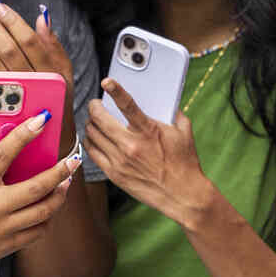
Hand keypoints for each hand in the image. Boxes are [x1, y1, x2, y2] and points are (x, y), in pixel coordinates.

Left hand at [0, 0, 73, 100]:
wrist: (49, 132)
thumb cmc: (56, 94)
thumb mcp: (64, 70)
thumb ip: (52, 43)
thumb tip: (42, 16)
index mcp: (49, 72)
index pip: (28, 40)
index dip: (11, 21)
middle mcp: (30, 84)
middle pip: (7, 50)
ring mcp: (11, 94)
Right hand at [0, 114, 76, 274]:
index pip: (4, 155)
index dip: (24, 134)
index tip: (42, 120)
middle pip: (36, 188)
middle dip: (59, 172)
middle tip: (74, 159)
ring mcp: (1, 229)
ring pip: (43, 212)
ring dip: (59, 195)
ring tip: (67, 182)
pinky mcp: (6, 245)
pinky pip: (36, 232)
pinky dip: (47, 218)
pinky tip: (50, 206)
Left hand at [82, 78, 213, 225]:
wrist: (182, 195)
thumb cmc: (185, 163)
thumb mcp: (184, 132)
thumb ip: (174, 112)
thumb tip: (165, 99)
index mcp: (149, 131)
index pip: (128, 105)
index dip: (115, 90)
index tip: (106, 81)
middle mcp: (131, 145)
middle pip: (100, 119)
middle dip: (94, 107)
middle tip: (96, 104)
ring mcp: (120, 161)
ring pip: (92, 135)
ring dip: (90, 123)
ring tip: (94, 120)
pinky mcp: (114, 174)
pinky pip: (92, 152)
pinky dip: (90, 141)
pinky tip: (93, 137)